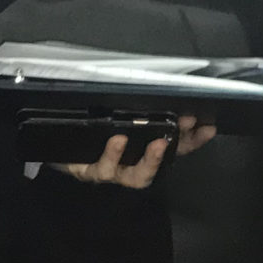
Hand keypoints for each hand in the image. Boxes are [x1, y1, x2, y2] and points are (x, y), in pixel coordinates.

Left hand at [53, 115, 215, 188]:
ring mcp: (114, 171)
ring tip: (155, 142)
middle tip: (186, 130)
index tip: (208, 127)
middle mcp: (131, 164)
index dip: (194, 140)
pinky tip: (116, 139)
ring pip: (135, 176)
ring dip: (149, 160)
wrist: (54, 148)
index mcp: (142, 151)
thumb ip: (138, 107)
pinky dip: (111, 155)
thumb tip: (162, 86)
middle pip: (166, 163)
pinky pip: (103, 168)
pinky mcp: (91, 172)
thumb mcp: (114, 115)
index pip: (177, 147)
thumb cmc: (89, 130)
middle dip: (177, 150)